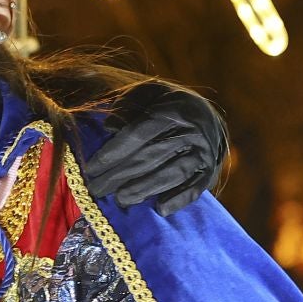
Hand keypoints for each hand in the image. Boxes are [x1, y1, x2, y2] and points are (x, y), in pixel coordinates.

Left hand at [83, 85, 226, 215]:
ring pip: (171, 174)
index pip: (136, 135)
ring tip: (121, 199)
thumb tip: (109, 126)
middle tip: (97, 190)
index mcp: (170, 111)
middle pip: (149, 157)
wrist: (207, 114)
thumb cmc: (167, 103)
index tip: (91, 168)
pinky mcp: (210, 170)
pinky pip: (195, 187)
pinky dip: (179, 199)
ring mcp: (203, 152)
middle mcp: (189, 132)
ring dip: (144, 189)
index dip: (112, 153)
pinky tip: (161, 209)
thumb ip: (127, 104)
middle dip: (120, 175)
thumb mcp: (148, 92)